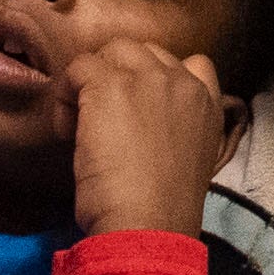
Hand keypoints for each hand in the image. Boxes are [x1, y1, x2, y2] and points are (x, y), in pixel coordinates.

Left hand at [69, 37, 232, 238]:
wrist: (148, 223)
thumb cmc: (164, 209)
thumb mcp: (189, 160)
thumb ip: (178, 129)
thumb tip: (143, 126)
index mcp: (208, 102)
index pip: (193, 63)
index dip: (158, 81)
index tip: (140, 112)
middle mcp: (183, 82)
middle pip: (144, 52)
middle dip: (120, 77)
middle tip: (104, 119)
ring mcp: (147, 79)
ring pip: (112, 52)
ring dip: (93, 80)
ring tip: (81, 121)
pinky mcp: (109, 85)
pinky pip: (78, 67)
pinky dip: (65, 94)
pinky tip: (67, 129)